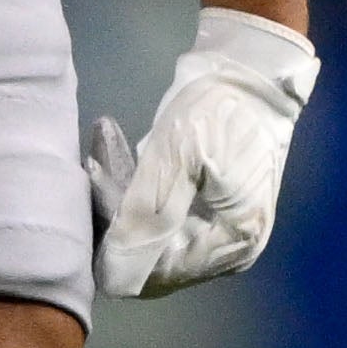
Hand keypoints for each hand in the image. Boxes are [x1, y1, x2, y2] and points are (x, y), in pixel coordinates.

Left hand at [87, 6, 319, 299]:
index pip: (154, 272)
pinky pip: (163, 213)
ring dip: (121, 194)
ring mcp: (222, 229)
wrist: (254, 70)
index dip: (116, 240)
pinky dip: (137, 187)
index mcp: (231, 246)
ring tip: (101, 149)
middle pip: (153, 254)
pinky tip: (114, 151)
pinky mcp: (212, 207)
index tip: (93, 191)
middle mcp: (229, 250)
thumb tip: (114, 277)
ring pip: (153, 232)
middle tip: (92, 166)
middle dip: (115, 213)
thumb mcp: (177, 159)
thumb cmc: (220, 111)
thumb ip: (144, 218)